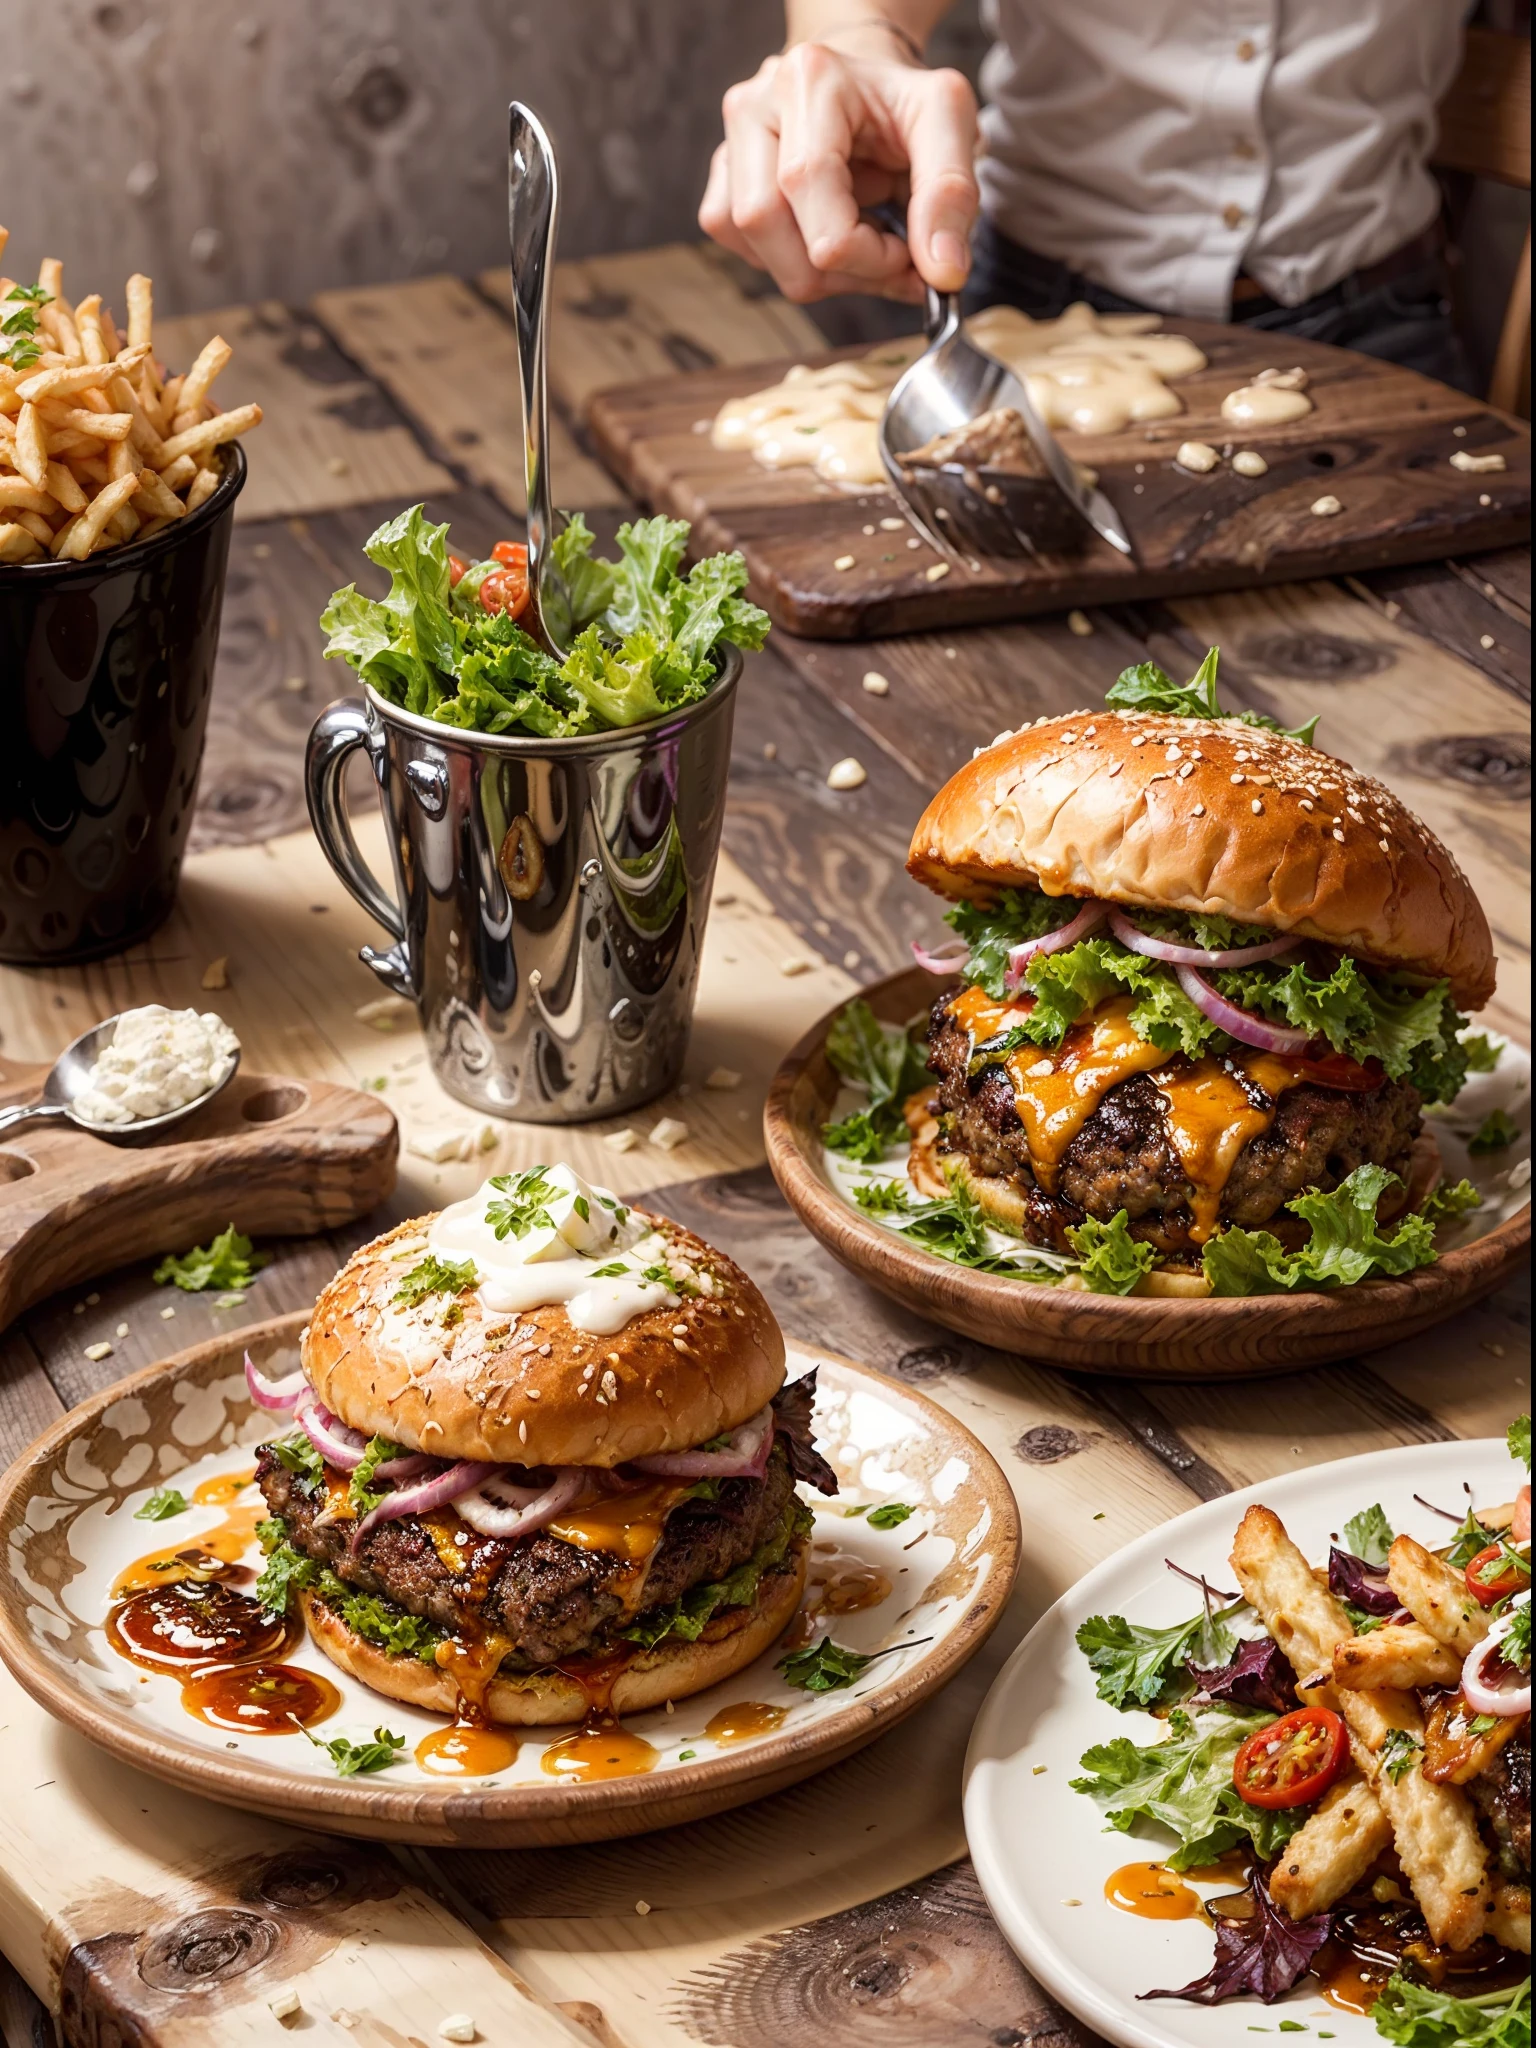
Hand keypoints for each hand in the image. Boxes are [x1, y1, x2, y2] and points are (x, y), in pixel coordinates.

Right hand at [698, 40, 978, 303]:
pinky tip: (826, 239)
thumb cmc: (901, 102)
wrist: (866, 87)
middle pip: (766, 223)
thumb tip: (943, 273)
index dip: (860, 247)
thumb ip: (951, 193)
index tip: (906, 255)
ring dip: (816, 273)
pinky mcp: (724, 182)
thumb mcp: (947, 122)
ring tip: (861, 245)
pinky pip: (741, 247)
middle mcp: (754, 107)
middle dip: (838, 269)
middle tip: (887, 258)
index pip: (807, 184)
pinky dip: (791, 263)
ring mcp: (730, 146)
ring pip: (752, 247)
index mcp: (807, 80)